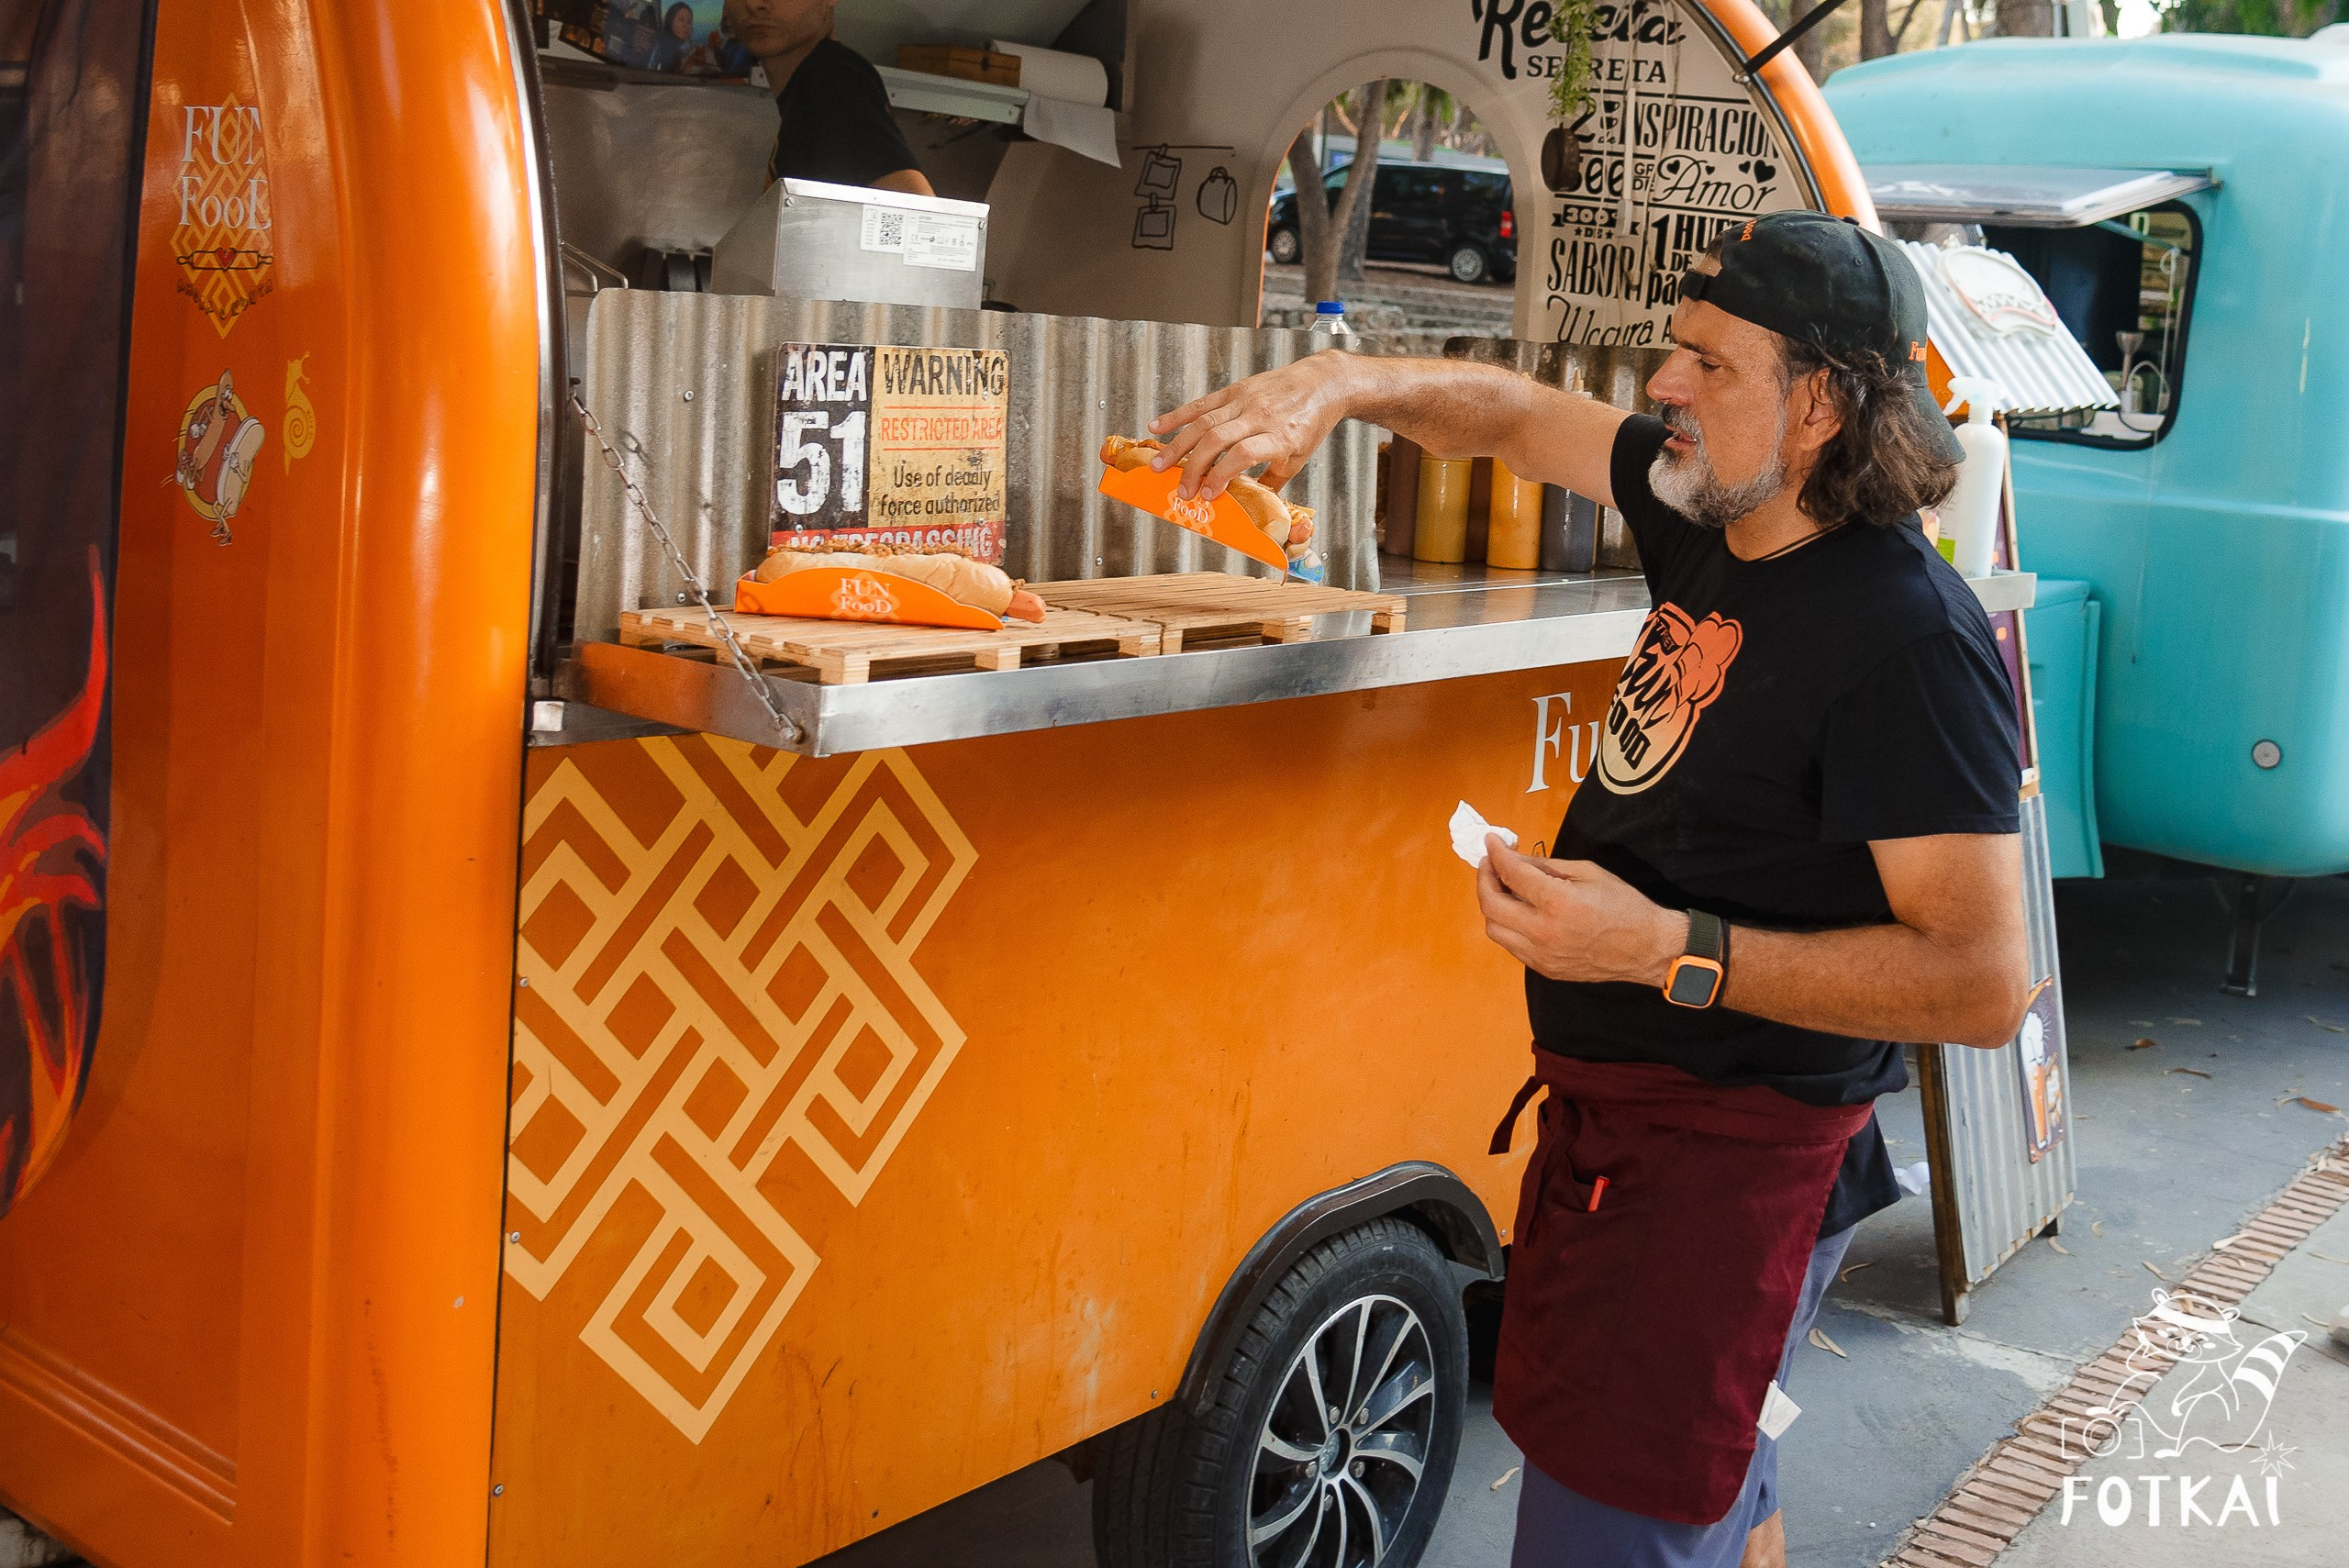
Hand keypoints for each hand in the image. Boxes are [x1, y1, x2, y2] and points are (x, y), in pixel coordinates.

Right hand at [1146, 353, 1357, 499]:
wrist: (1320, 383)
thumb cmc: (1310, 423)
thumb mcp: (1297, 458)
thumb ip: (1271, 481)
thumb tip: (1249, 506)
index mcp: (1279, 437)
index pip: (1243, 454)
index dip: (1221, 474)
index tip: (1209, 494)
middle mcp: (1260, 417)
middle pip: (1216, 440)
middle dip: (1193, 467)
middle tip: (1181, 490)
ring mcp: (1245, 401)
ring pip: (1203, 422)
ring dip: (1177, 446)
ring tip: (1159, 465)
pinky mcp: (1236, 390)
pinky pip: (1202, 403)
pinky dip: (1177, 416)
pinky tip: (1158, 427)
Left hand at [1476, 838, 1683, 986]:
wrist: (1647, 949)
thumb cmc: (1624, 906)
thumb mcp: (1588, 872)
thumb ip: (1546, 866)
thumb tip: (1515, 859)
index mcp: (1558, 903)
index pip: (1511, 874)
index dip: (1496, 854)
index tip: (1491, 842)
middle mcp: (1544, 932)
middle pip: (1491, 905)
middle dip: (1484, 879)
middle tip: (1490, 865)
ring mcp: (1542, 955)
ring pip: (1495, 930)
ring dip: (1492, 905)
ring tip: (1503, 888)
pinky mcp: (1545, 969)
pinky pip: (1511, 946)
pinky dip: (1508, 926)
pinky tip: (1519, 912)